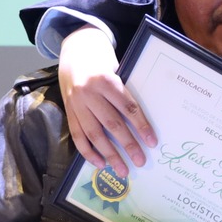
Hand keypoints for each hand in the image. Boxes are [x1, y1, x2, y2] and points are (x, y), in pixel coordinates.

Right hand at [59, 27, 156, 170]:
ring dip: (110, 154)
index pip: (128, 107)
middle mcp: (89, 93)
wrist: (73, 53)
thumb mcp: (115, 71)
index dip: (141, 126)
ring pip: (94, 134)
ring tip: (122, 169)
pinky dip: (88, 152)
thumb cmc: (101, 64)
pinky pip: (77, 136)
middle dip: (128, 145)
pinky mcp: (69, 112)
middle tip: (140, 161)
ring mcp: (76, 104)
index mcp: (106, 80)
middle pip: (112, 124)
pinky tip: (100, 163)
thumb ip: (124, 93)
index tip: (152, 142)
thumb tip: (141, 122)